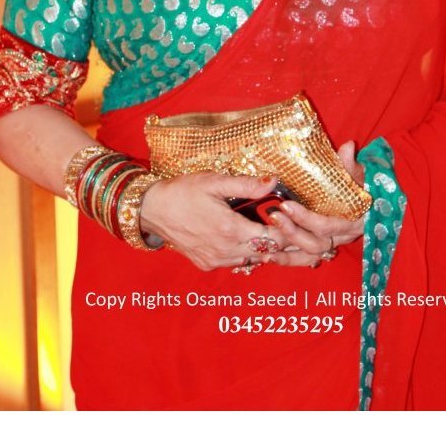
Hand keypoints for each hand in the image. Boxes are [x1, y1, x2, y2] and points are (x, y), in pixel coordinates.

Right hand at [139, 172, 286, 270]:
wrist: (153, 210)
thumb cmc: (183, 192)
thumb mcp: (215, 182)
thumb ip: (246, 185)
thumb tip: (273, 182)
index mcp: (230, 229)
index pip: (272, 239)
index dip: (286, 231)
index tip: (292, 220)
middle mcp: (224, 250)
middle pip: (265, 252)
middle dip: (279, 241)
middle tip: (288, 227)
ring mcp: (215, 260)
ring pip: (251, 259)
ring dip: (262, 248)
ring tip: (269, 231)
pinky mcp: (206, 264)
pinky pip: (234, 262)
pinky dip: (244, 252)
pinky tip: (245, 238)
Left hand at [263, 140, 364, 267]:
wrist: (371, 203)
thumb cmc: (363, 187)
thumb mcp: (359, 175)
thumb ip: (351, 164)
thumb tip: (348, 146)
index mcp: (351, 221)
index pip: (327, 225)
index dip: (305, 218)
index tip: (286, 204)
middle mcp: (342, 237)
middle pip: (315, 243)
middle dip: (292, 232)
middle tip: (273, 216)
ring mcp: (331, 245)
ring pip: (308, 254)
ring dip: (286, 251)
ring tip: (266, 242)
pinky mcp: (321, 249)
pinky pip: (305, 260)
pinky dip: (288, 260)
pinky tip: (269, 257)